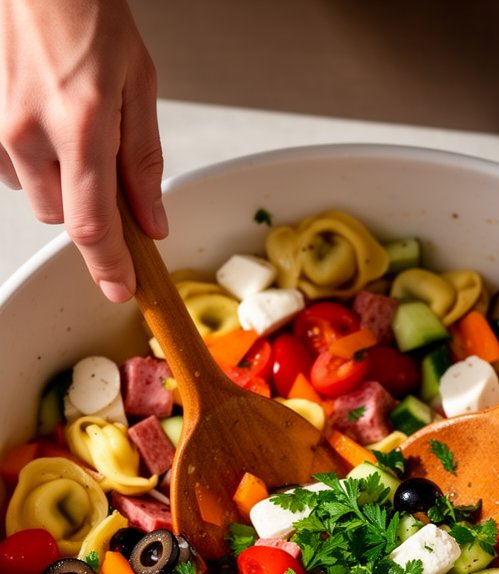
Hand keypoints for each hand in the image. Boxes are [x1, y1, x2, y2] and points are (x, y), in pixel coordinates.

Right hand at [0, 0, 165, 301]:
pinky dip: (36, 164)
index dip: (109, 268)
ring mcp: (1, 129)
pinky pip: (12, 171)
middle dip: (92, 211)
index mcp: (81, 125)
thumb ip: (143, 162)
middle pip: (65, 219)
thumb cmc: (86, 13)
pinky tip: (49, 128)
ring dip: (63, 186)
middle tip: (110, 171)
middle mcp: (32, 132)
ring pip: (37, 197)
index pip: (93, 226)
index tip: (122, 289)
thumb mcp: (138, 84)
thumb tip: (151, 221)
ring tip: (78, 133)